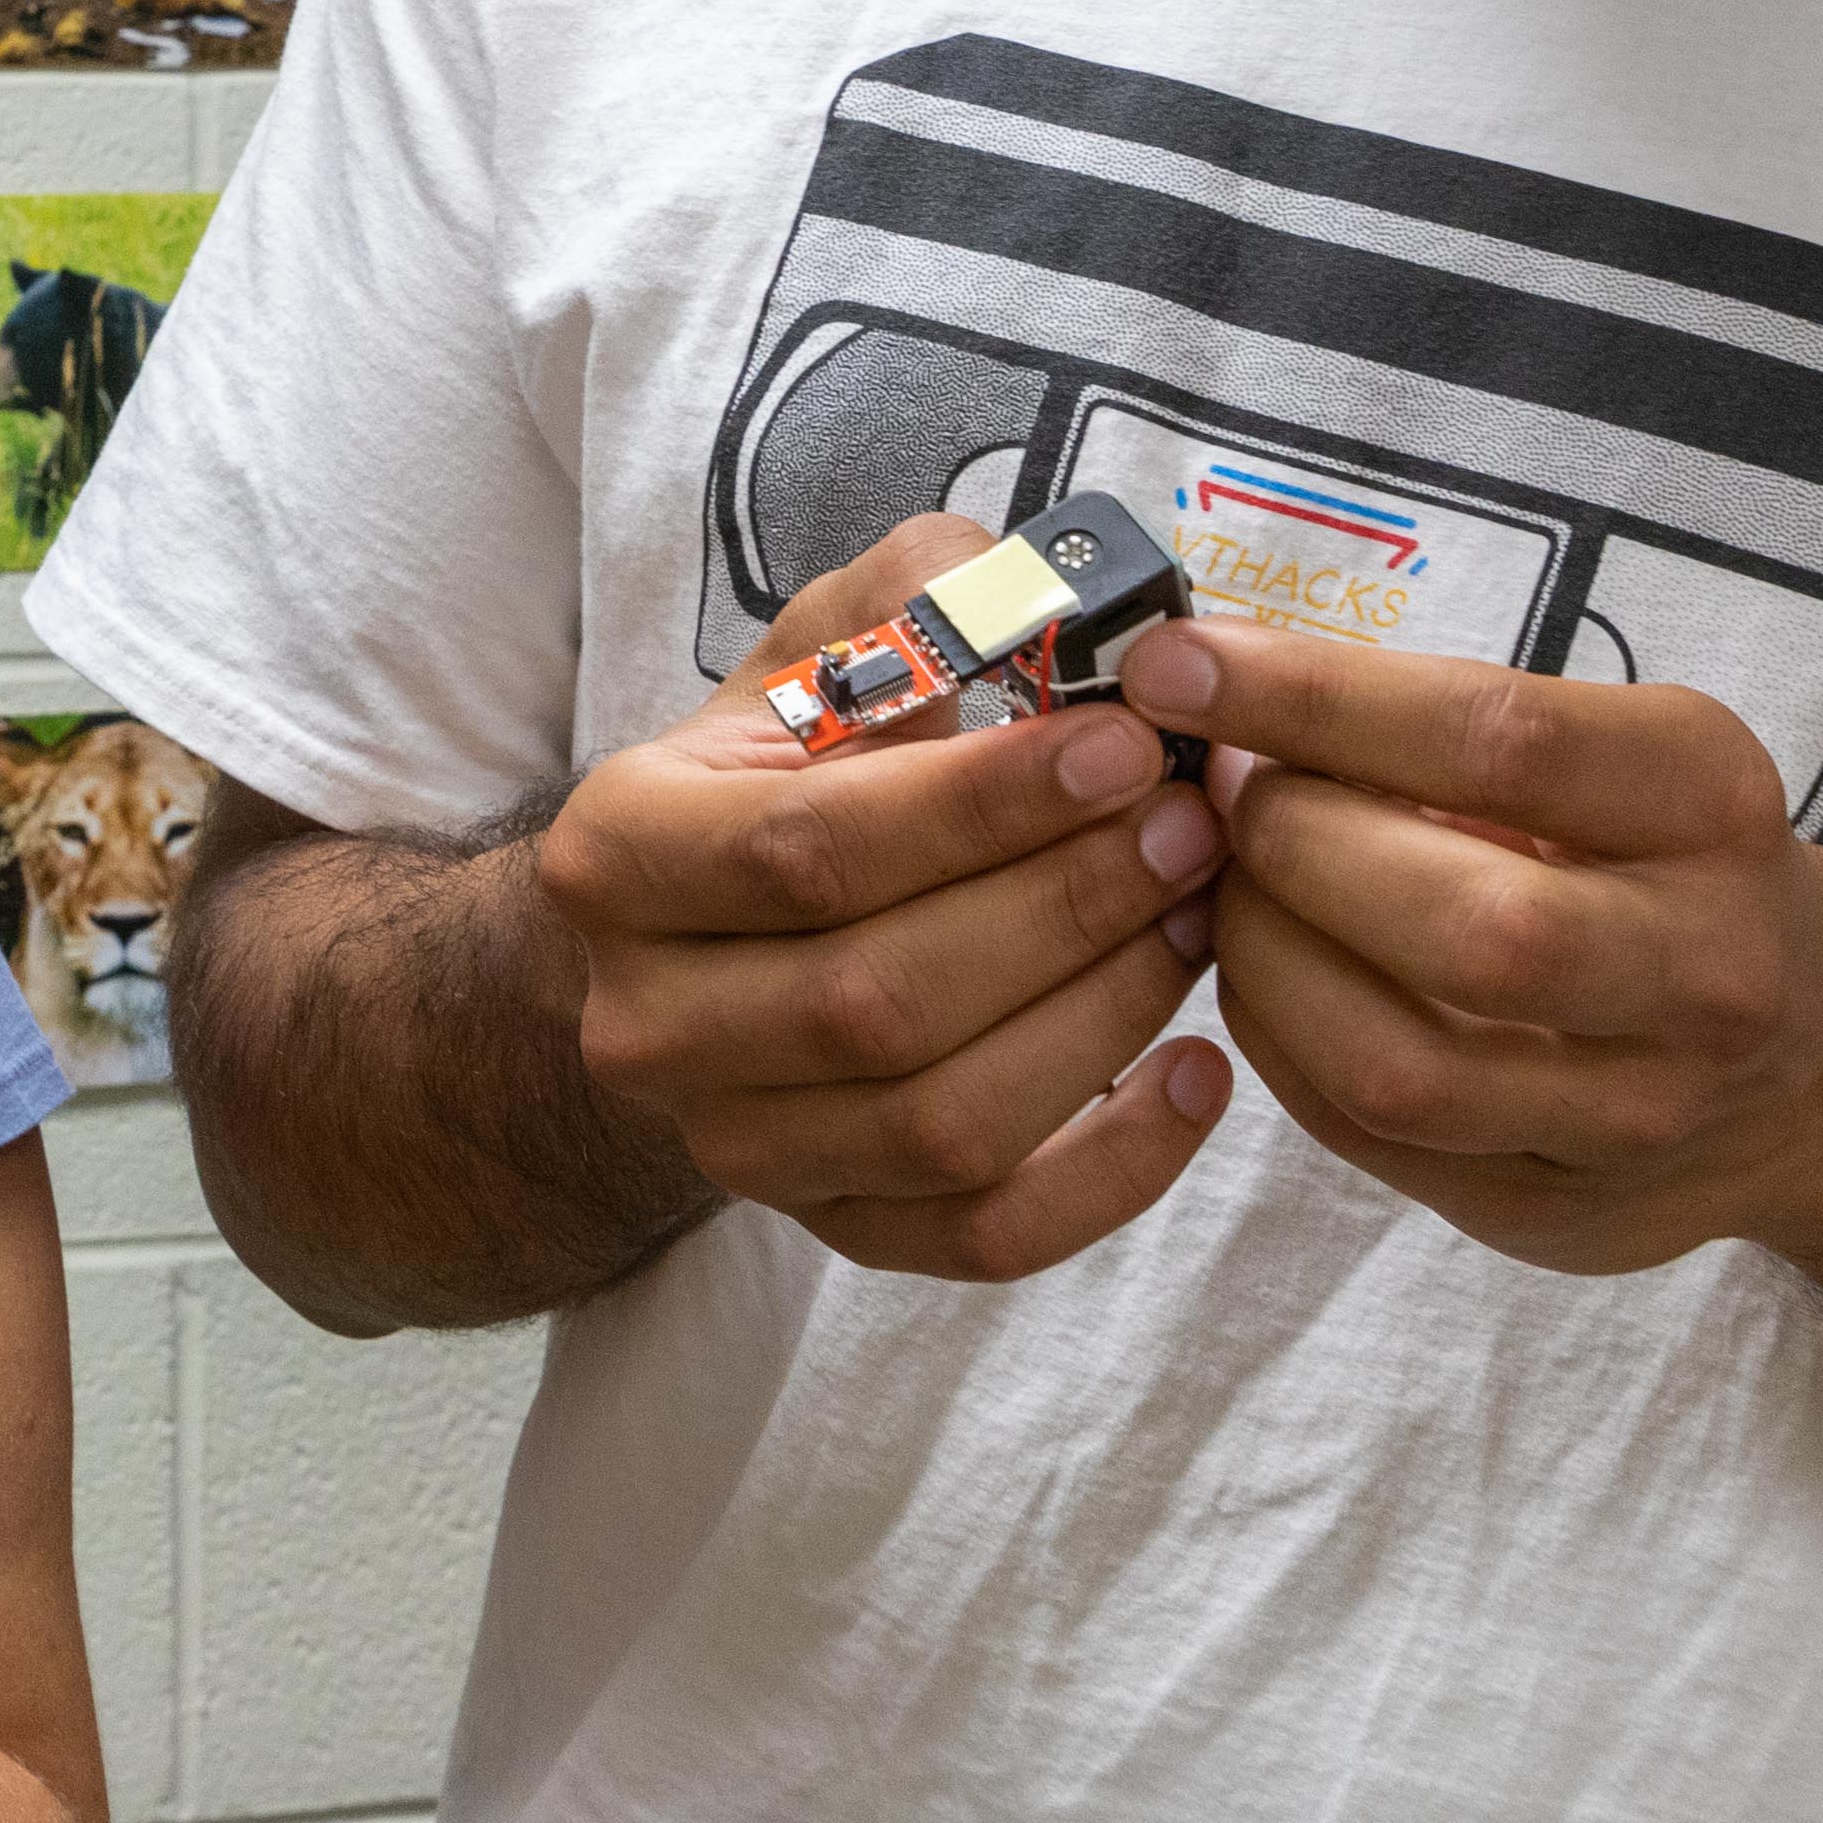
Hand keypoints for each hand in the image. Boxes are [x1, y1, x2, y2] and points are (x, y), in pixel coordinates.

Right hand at [531, 513, 1236, 1286]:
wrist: (678, 949)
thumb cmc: (775, 781)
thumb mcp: (806, 660)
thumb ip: (914, 598)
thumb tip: (1050, 585)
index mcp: (621, 854)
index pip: (811, 846)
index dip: (982, 806)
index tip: (1129, 746)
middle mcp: (648, 1020)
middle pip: (878, 997)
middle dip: (1063, 910)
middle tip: (1193, 830)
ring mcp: (732, 1143)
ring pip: (941, 1123)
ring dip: (1101, 1020)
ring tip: (1201, 921)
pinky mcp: (828, 1226)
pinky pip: (982, 1236)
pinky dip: (1111, 1174)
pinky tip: (1196, 1078)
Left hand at [1127, 618, 1822, 1275]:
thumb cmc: (1670, 865)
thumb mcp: (1619, 758)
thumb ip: (1441, 728)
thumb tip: (1220, 692)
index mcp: (1711, 806)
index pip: (1502, 740)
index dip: (1318, 700)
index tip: (1178, 664)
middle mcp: (1705, 970)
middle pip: (1466, 924)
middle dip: (1295, 847)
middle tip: (1226, 797)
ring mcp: (1641, 1117)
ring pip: (1402, 1066)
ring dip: (1266, 961)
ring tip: (1229, 889)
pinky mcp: (1561, 1213)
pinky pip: (1370, 1138)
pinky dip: (1279, 1042)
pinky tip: (1267, 974)